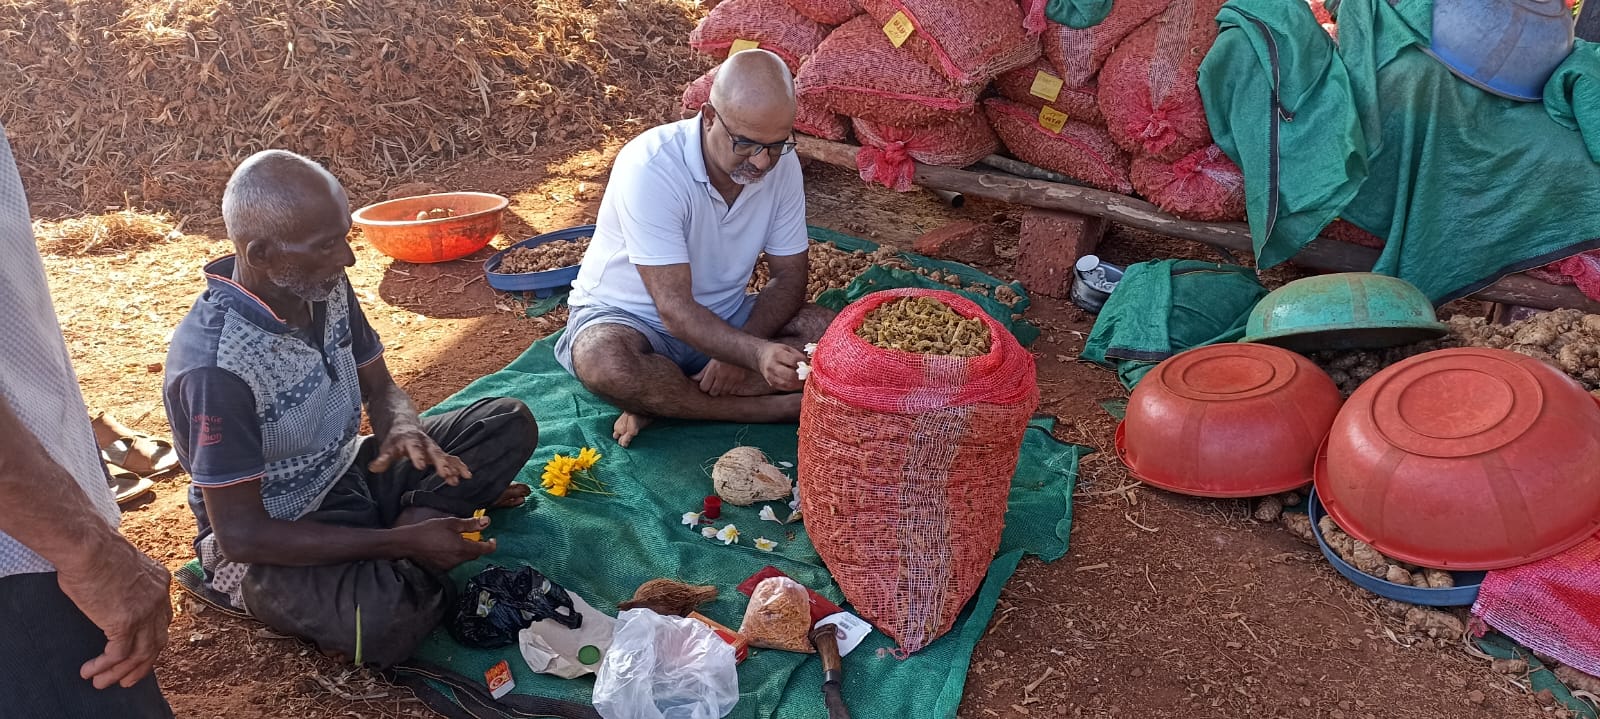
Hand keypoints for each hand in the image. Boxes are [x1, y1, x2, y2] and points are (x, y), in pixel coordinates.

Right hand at [56, 534, 171, 688]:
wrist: (87, 546)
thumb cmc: (94, 549)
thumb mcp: (122, 566)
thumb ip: (124, 585)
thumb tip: (110, 598)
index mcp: (160, 582)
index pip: (163, 619)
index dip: (152, 639)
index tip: (140, 653)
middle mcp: (158, 598)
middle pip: (158, 640)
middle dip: (143, 664)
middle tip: (129, 679)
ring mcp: (144, 612)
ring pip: (139, 653)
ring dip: (121, 672)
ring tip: (103, 683)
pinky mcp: (125, 622)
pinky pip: (117, 654)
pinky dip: (104, 667)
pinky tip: (90, 671)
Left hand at [368, 425, 470, 483]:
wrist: (403, 424)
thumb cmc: (394, 439)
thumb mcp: (387, 447)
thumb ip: (383, 458)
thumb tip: (374, 468)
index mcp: (410, 441)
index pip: (414, 448)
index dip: (418, 456)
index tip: (421, 465)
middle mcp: (425, 443)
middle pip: (434, 452)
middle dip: (440, 462)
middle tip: (446, 473)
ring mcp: (433, 448)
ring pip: (445, 455)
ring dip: (453, 466)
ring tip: (462, 477)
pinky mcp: (439, 453)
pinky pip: (451, 459)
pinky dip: (459, 466)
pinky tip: (467, 475)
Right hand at [401, 516, 496, 571]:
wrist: (408, 543)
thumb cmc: (429, 531)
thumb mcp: (452, 523)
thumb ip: (471, 524)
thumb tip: (487, 521)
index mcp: (463, 549)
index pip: (484, 550)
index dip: (491, 545)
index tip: (493, 540)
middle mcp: (458, 560)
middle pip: (474, 555)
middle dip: (478, 547)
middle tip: (477, 538)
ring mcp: (449, 566)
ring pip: (464, 559)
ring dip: (466, 551)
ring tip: (459, 540)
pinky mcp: (441, 568)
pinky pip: (454, 562)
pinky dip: (456, 555)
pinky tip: (448, 547)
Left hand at [693, 359, 756, 396]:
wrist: (739, 349)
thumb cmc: (723, 354)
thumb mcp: (711, 360)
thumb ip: (702, 371)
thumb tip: (693, 379)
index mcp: (714, 368)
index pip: (704, 387)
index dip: (703, 386)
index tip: (705, 383)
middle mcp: (724, 375)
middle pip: (713, 392)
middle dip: (711, 389)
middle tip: (712, 384)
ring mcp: (733, 378)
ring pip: (723, 393)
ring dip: (721, 390)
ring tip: (720, 382)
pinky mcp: (741, 379)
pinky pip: (733, 391)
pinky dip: (730, 389)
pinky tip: (728, 382)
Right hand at [757, 343, 807, 392]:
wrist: (762, 356)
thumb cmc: (778, 352)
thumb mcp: (787, 348)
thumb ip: (798, 356)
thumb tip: (810, 365)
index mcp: (777, 354)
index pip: (794, 361)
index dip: (804, 364)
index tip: (810, 365)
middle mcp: (772, 366)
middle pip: (790, 375)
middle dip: (802, 376)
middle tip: (809, 374)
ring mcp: (771, 376)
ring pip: (788, 383)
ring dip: (799, 383)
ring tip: (805, 379)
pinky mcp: (772, 383)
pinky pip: (785, 388)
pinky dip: (794, 386)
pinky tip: (798, 383)